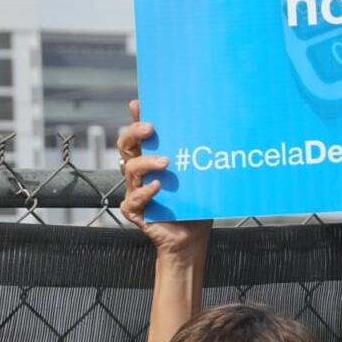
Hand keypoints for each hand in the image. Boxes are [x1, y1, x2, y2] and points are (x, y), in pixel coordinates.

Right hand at [117, 100, 208, 255]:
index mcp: (151, 159)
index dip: (136, 118)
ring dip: (146, 162)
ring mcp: (136, 191)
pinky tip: (157, 187)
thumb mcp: (197, 176)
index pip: (140, 135)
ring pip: (130, 169)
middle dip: (134, 133)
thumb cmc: (194, 204)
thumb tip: (215, 130)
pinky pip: (134, 199)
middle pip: (126, 146)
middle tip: (150, 128)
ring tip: (165, 162)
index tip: (138, 103)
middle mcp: (140, 173)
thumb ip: (197, 156)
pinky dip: (145, 192)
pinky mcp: (136, 211)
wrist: (191, 238)